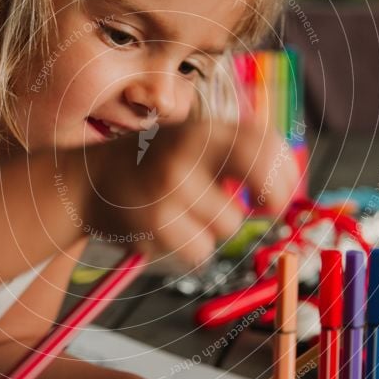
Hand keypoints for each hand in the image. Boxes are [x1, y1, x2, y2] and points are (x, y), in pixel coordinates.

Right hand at [81, 118, 297, 268]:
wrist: (90, 180)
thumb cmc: (154, 164)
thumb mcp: (194, 141)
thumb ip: (238, 151)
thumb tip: (288, 182)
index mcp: (204, 128)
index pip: (267, 143)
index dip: (285, 173)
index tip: (278, 193)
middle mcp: (189, 150)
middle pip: (261, 181)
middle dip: (271, 200)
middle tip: (264, 208)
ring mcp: (171, 185)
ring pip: (229, 226)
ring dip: (214, 228)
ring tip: (185, 212)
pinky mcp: (154, 220)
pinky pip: (199, 250)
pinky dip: (188, 247)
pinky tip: (166, 228)